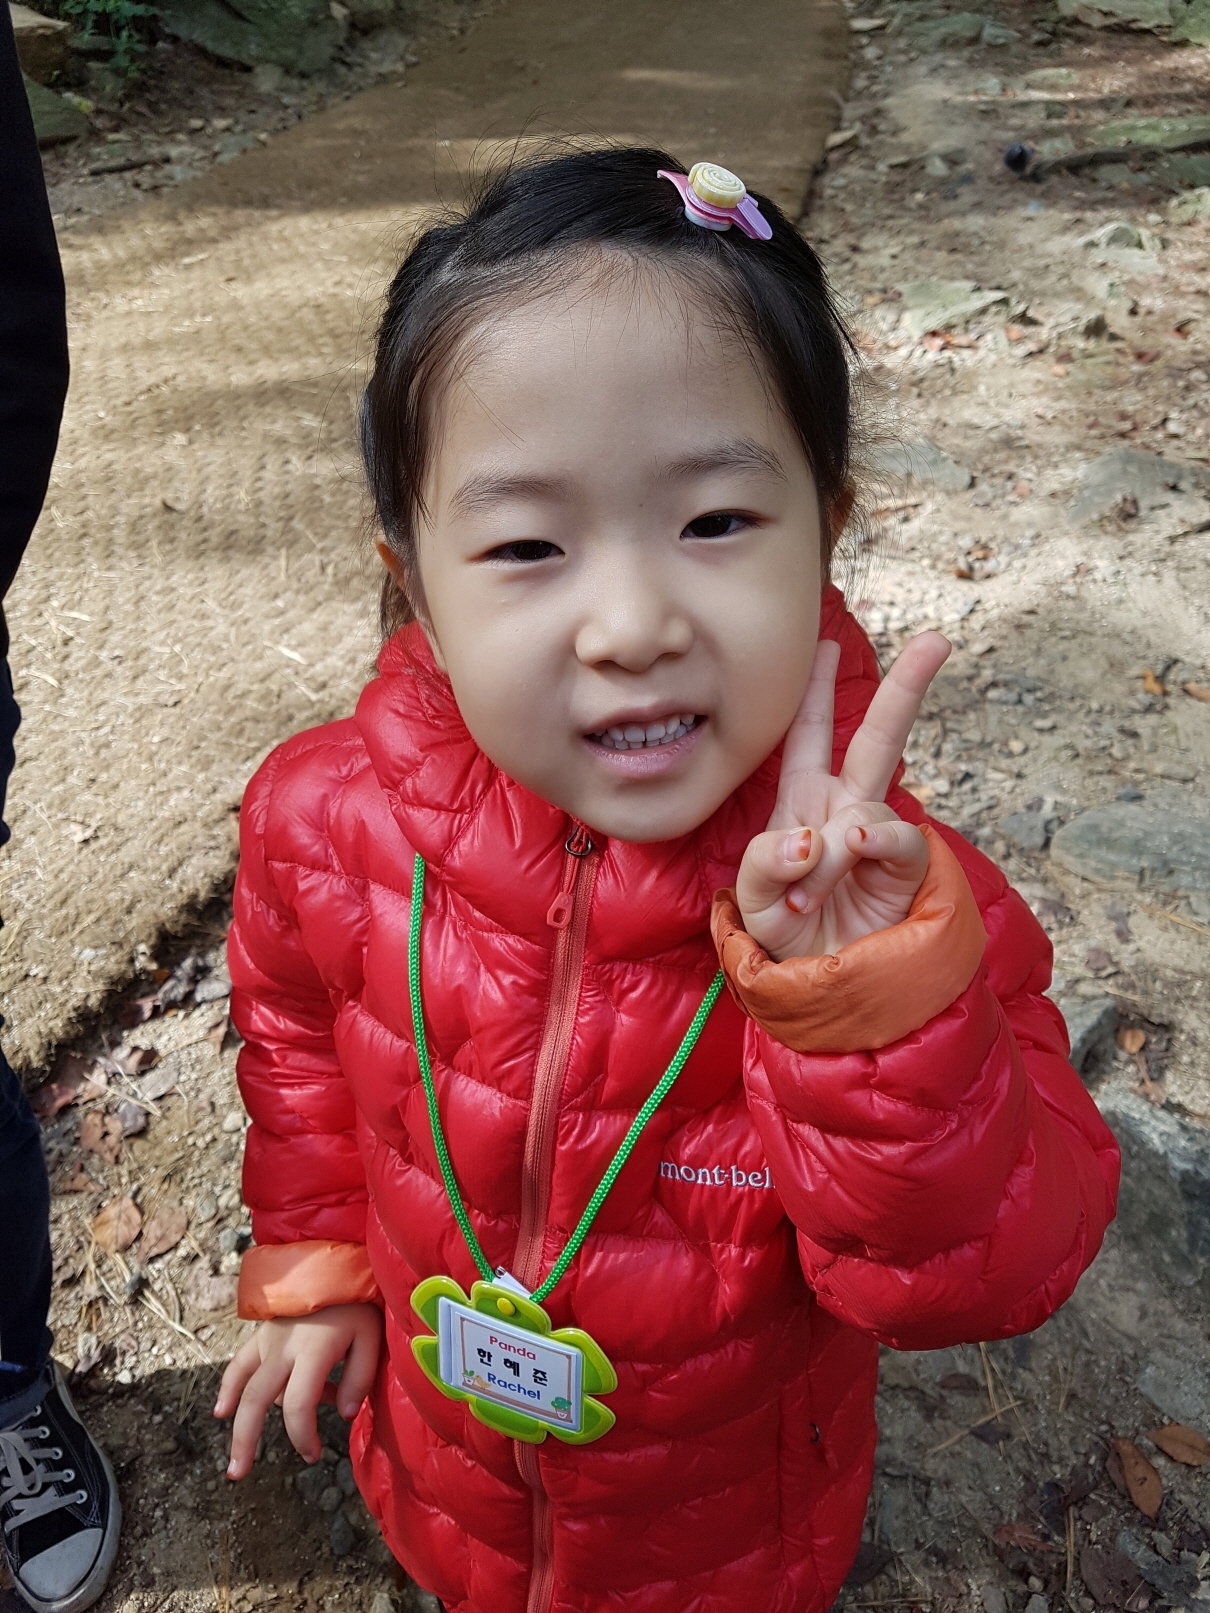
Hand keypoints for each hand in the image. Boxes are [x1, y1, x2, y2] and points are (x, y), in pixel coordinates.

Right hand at [214, 1303, 382, 1477]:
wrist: (336, 1263)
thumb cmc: (359, 1303)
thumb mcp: (372, 1337)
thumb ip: (360, 1378)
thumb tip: (343, 1416)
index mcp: (313, 1351)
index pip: (299, 1404)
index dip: (302, 1435)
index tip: (314, 1455)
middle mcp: (284, 1348)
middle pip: (257, 1400)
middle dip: (246, 1441)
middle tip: (240, 1474)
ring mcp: (268, 1340)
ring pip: (244, 1386)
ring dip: (235, 1422)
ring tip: (233, 1460)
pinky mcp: (262, 1334)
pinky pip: (239, 1363)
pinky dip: (229, 1386)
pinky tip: (221, 1410)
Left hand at [736, 632, 950, 960]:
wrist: (821, 991)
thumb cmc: (781, 938)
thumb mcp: (752, 898)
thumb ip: (769, 861)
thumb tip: (816, 836)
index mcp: (801, 802)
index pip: (807, 735)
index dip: (812, 691)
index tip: (823, 641)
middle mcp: (844, 810)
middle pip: (876, 737)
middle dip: (906, 688)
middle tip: (937, 640)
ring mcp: (877, 838)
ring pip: (870, 806)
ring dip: (831, 852)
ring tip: (805, 894)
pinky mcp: (905, 870)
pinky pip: (897, 838)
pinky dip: (872, 845)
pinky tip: (852, 856)